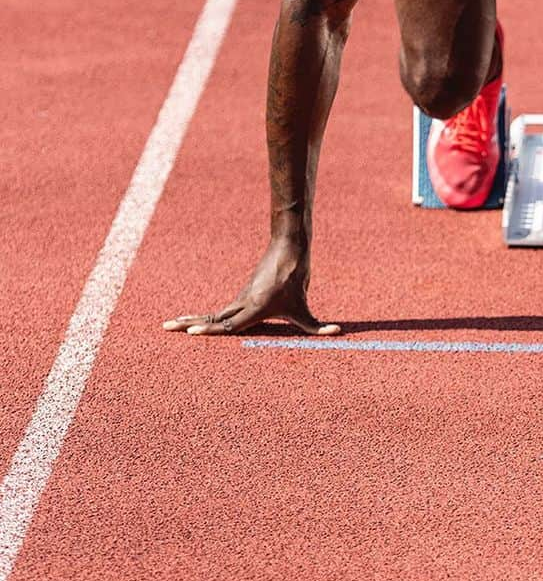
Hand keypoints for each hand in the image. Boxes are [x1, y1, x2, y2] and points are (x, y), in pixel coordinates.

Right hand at [162, 238, 339, 336]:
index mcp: (253, 309)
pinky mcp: (243, 295)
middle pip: (212, 318)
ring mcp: (240, 299)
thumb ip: (316, 325)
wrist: (289, 247)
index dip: (208, 330)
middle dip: (188, 324)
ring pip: (214, 314)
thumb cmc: (296, 277)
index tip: (189, 332)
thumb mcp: (304, 305)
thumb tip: (339, 333)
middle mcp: (242, 304)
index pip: (227, 325)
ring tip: (171, 325)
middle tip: (165, 327)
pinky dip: (206, 317)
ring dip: (192, 319)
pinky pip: (222, 311)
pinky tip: (193, 321)